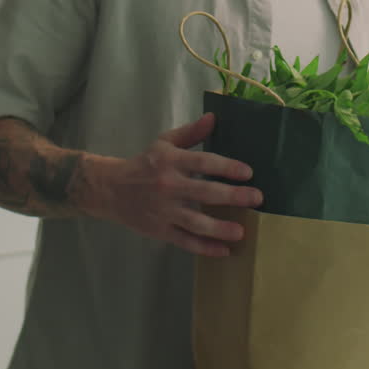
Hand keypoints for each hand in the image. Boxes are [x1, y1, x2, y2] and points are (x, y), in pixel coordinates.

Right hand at [100, 113, 261, 256]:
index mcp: (170, 161)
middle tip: (257, 198)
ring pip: (195, 222)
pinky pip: (185, 242)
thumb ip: (191, 133)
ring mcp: (164, 211)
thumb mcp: (164, 143)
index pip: (203, 162)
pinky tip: (224, 251)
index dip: (226, 166)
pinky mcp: (160, 231)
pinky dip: (204, 248)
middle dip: (233, 196)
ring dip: (220, 228)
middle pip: (204, 192)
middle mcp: (168, 186)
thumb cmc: (144, 164)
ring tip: (241, 232)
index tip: (248, 172)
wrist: (111, 190)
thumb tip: (213, 117)